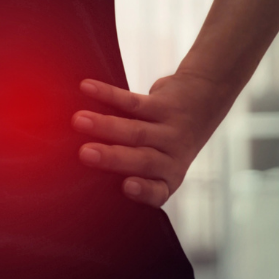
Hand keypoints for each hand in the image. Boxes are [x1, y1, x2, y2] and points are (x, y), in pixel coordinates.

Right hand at [70, 71, 233, 206]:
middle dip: (112, 158)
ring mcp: (171, 130)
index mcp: (167, 178)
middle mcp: (172, 156)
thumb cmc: (164, 141)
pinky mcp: (165, 104)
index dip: (144, 191)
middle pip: (143, 159)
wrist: (202, 102)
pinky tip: (87, 87)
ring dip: (105, 125)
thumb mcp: (158, 160)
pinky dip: (108, 94)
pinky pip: (133, 101)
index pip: (158, 191)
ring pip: (136, 130)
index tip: (127, 187)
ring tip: (78, 120)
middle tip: (85, 154)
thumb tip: (76, 167)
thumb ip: (127, 166)